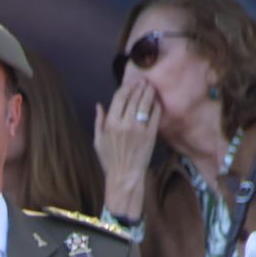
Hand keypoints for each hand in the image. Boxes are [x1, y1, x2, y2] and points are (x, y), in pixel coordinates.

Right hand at [94, 78, 159, 217]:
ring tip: (151, 87)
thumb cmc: (110, 160)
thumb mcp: (98, 141)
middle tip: (144, 81)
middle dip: (140, 87)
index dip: (127, 87)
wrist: (125, 175)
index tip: (132, 83)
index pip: (119, 97)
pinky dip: (156, 106)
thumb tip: (99, 105)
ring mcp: (139, 128)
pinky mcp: (150, 134)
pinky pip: (155, 115)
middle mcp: (124, 124)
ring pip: (145, 103)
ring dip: (149, 92)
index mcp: (110, 123)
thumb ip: (99, 121)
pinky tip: (156, 101)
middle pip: (134, 97)